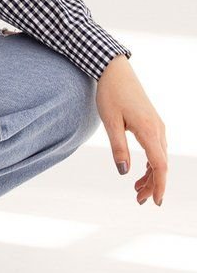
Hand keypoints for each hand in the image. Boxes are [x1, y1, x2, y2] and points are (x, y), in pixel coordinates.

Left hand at [95, 54, 166, 205]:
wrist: (114, 70)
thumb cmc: (110, 93)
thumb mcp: (110, 122)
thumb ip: (118, 148)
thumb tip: (123, 171)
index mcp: (149, 130)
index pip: (159, 165)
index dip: (159, 185)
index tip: (155, 202)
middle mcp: (157, 129)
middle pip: (161, 164)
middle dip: (152, 185)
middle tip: (139, 200)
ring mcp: (157, 125)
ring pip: (159, 157)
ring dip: (151, 175)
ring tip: (136, 189)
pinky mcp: (152, 122)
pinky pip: (156, 148)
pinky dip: (150, 162)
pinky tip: (140, 171)